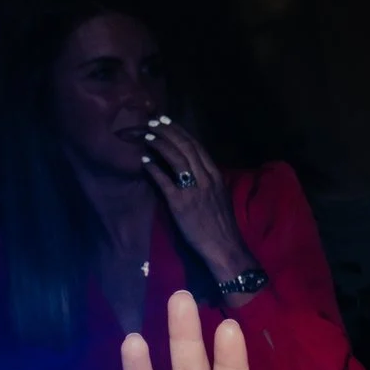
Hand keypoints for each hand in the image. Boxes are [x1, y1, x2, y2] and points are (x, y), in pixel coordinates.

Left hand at [140, 116, 257, 287]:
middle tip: (153, 122)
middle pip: (186, 147)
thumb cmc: (221, 225)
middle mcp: (206, 178)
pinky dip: (154, 168)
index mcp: (216, 176)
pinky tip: (144, 161)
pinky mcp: (181, 203)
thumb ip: (207, 181)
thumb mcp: (219, 197)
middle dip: (168, 132)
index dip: (180, 132)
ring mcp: (193, 190)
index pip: (197, 147)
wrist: (224, 247)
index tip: (167, 122)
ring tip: (148, 136)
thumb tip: (192, 170)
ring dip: (160, 144)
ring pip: (176, 158)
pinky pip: (165, 180)